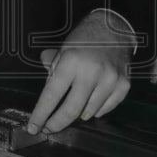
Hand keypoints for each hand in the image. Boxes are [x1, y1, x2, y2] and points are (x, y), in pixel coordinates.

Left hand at [27, 12, 131, 134]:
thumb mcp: (62, 51)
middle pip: (71, 110)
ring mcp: (110, 79)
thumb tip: (44, 102)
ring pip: (89, 113)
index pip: (52, 95)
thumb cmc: (84, 40)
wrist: (113, 28)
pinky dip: (95, 109)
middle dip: (56, 124)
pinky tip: (91, 99)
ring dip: (78, 113)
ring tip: (74, 102)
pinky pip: (105, 110)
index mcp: (71, 61)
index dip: (40, 115)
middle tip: (48, 127)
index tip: (34, 127)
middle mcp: (91, 71)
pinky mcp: (123, 85)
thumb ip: (52, 74)